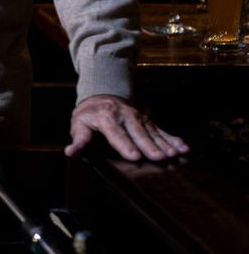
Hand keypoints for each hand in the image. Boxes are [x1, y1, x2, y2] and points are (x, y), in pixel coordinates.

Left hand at [66, 94, 187, 161]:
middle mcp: (124, 116)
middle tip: (161, 158)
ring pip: (152, 132)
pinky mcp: (147, 121)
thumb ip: (78, 140)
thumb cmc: (89, 116)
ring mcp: (138, 118)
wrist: (102, 96)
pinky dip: (173, 138)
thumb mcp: (79, 124)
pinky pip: (161, 130)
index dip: (125, 145)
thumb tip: (70, 152)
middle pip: (138, 133)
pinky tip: (184, 147)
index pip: (116, 134)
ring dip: (165, 143)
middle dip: (149, 145)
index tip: (135, 157)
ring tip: (175, 154)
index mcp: (105, 118)